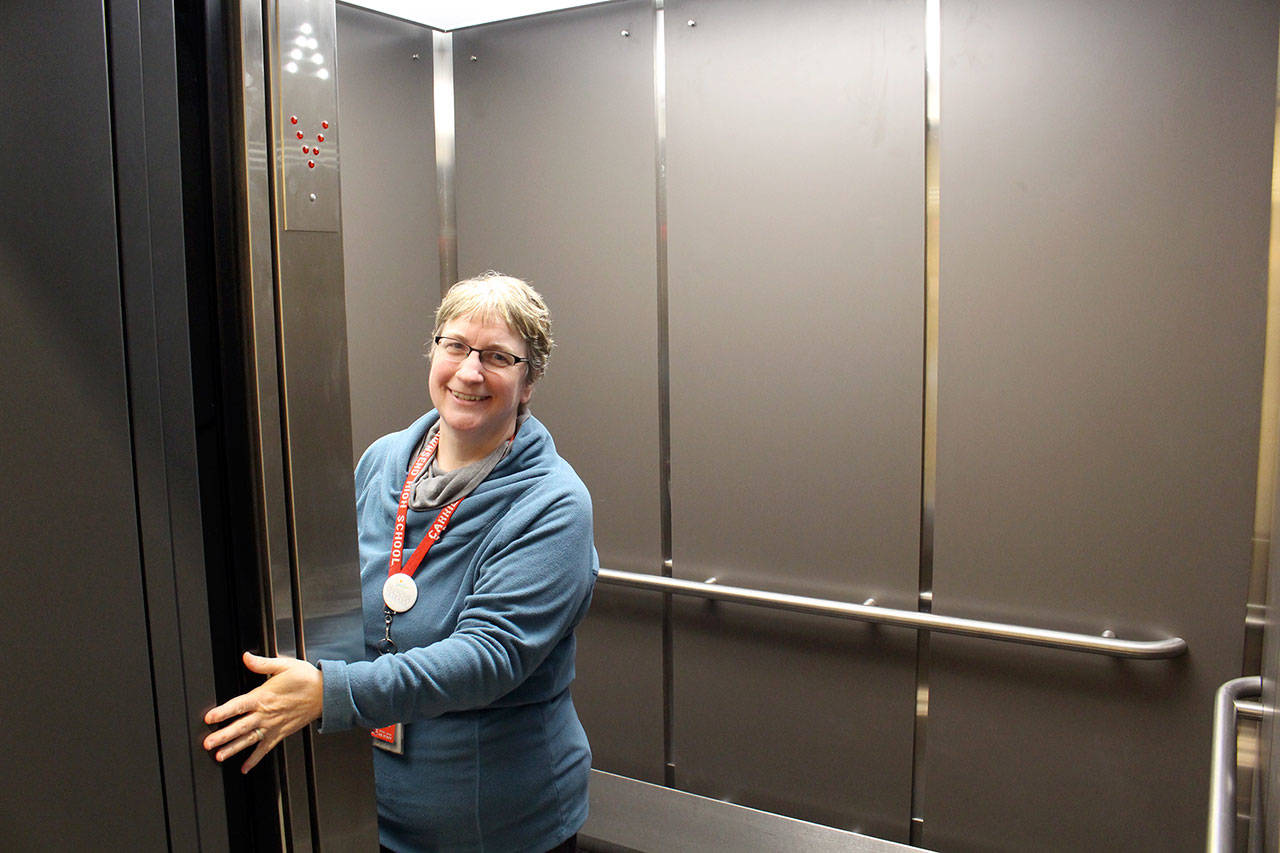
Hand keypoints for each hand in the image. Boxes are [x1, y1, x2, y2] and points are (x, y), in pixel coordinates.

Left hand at [202, 651, 323, 772]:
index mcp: (263, 696)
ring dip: (233, 749)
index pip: (239, 705)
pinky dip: (255, 759)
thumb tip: (246, 657)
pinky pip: (265, 749)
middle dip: (222, 736)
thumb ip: (263, 663)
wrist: (326, 694)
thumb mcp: (285, 665)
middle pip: (240, 726)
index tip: (210, 718)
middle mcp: (266, 714)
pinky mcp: (280, 733)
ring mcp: (273, 726)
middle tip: (207, 743)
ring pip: (249, 739)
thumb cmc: (307, 679)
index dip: (223, 712)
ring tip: (219, 756)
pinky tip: (245, 768)